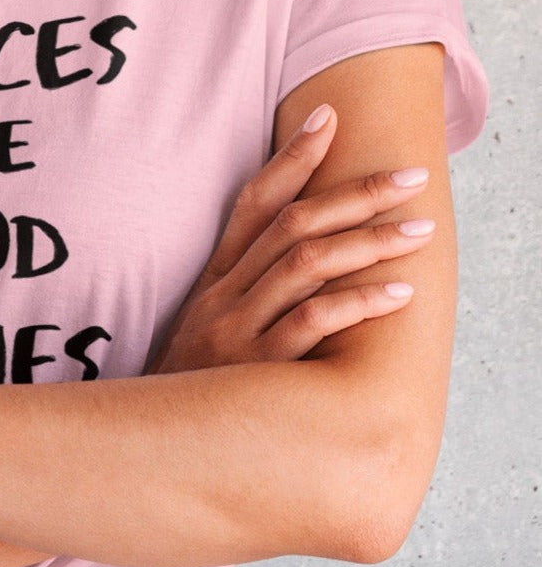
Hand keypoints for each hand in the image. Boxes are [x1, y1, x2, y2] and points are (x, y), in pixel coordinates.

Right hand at [152, 103, 434, 373]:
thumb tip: (302, 258)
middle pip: (292, 224)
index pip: (253, 202)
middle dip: (354, 193)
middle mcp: (224, 295)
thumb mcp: (203, 332)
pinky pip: (311, 324)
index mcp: (214, 279)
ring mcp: (237, 329)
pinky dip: (357, 303)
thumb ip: (243, 295)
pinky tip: (397, 293)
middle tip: (410, 177)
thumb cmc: (193, 388)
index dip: (291, 158)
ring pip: (306, 264)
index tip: (328, 118)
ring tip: (418, 230)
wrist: (147, 448)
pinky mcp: (256, 369)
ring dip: (367, 242)